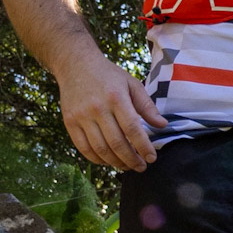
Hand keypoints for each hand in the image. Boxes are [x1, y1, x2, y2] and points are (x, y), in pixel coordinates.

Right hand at [57, 51, 168, 170]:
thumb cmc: (108, 75)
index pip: (132, 128)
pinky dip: (97, 159)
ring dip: (116, 162)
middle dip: (131, 160)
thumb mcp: (131, 84)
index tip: (152, 158)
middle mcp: (97, 108)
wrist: (75, 65)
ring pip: (100, 149)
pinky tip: (108, 161)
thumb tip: (162, 125)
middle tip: (141, 167)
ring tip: (127, 166)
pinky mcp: (70, 122)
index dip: (143, 147)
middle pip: (116, 142)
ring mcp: (81, 117)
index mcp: (116, 97)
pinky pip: (84, 148)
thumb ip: (147, 106)